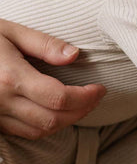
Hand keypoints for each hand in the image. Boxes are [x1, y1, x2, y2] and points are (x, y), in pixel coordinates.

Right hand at [0, 19, 105, 138]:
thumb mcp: (9, 31)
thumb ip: (44, 44)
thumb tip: (75, 55)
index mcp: (10, 77)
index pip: (59, 98)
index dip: (86, 97)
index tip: (100, 88)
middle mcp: (0, 100)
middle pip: (53, 119)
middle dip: (81, 111)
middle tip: (95, 96)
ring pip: (39, 131)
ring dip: (66, 122)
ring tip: (81, 104)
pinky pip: (23, 132)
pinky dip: (46, 126)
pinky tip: (57, 111)